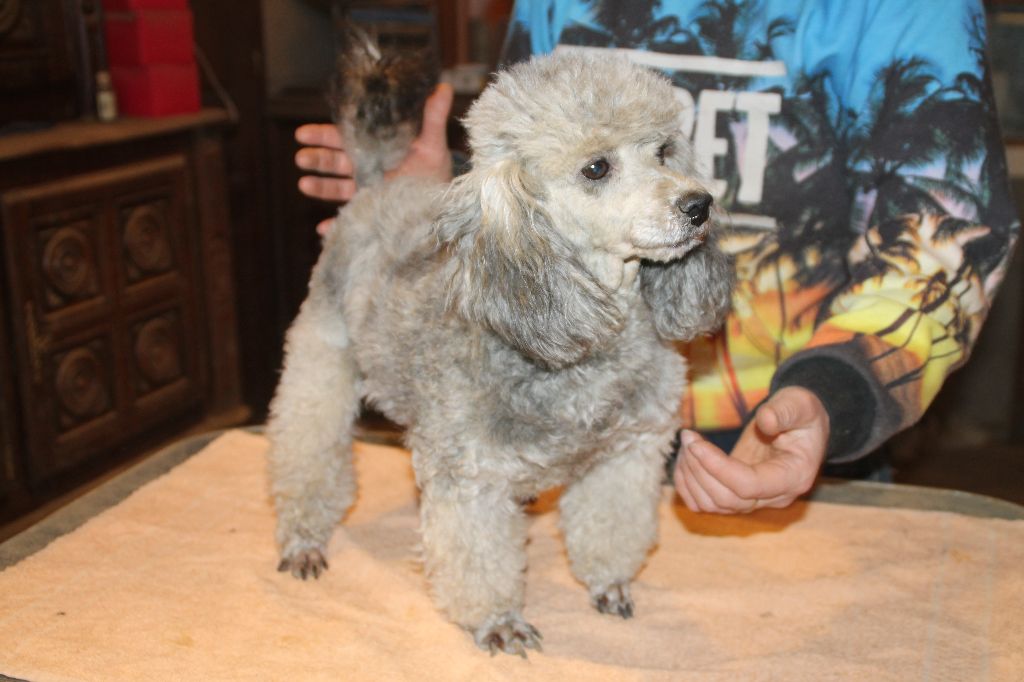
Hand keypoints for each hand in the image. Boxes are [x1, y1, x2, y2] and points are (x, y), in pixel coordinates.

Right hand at [295, 83, 454, 234]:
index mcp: (375, 148)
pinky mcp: (371, 212)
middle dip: (316, 159)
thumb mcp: (434, 143)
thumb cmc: (436, 169)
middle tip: (301, 157)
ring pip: (337, 187)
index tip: (302, 133)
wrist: (444, 200)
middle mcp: (367, 168)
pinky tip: (323, 229)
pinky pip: (350, 220)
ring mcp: (367, 191)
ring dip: (320, 187)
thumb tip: (443, 85)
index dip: (323, 135)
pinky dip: (335, 226)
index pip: (344, 138)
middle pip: (335, 162)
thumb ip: (433, 117)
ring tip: (304, 185)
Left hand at [673, 386, 828, 512]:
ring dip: (691, 478)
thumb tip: (765, 420)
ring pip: (713, 505)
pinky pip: (706, 504)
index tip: (695, 443)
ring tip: (686, 444)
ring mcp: (755, 500)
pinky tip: (685, 459)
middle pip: (727, 500)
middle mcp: (775, 496)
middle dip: (700, 469)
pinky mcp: (737, 496)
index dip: (718, 467)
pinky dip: (688, 487)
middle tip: (687, 438)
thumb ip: (784, 411)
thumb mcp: (799, 404)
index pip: (749, 486)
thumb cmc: (802, 414)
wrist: (801, 425)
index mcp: (794, 476)